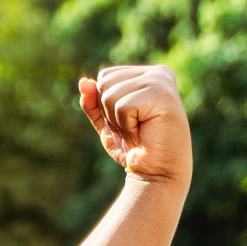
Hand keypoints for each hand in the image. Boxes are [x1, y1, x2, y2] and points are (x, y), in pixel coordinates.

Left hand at [79, 65, 190, 186]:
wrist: (156, 172)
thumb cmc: (134, 147)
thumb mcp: (107, 122)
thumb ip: (93, 102)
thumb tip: (84, 82)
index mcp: (148, 74)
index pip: (106, 75)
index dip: (106, 104)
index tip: (129, 120)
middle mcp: (158, 73)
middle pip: (105, 82)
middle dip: (110, 112)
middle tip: (133, 128)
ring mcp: (162, 82)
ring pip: (110, 96)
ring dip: (118, 122)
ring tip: (139, 131)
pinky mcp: (163, 96)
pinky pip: (122, 107)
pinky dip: (127, 126)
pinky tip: (144, 133)